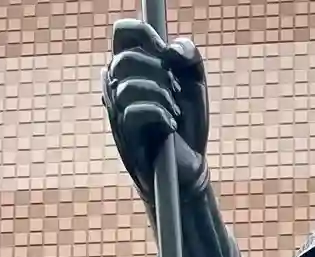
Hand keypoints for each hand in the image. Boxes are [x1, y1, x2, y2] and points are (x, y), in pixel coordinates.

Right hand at [103, 20, 209, 199]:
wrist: (191, 166)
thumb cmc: (188, 124)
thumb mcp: (195, 83)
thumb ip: (189, 54)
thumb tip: (169, 48)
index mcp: (132, 68)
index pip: (123, 33)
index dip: (143, 33)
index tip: (165, 52)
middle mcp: (118, 86)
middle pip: (124, 59)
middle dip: (158, 72)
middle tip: (175, 90)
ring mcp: (118, 112)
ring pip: (126, 86)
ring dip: (161, 96)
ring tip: (175, 112)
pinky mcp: (125, 136)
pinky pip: (133, 112)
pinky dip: (159, 115)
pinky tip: (171, 126)